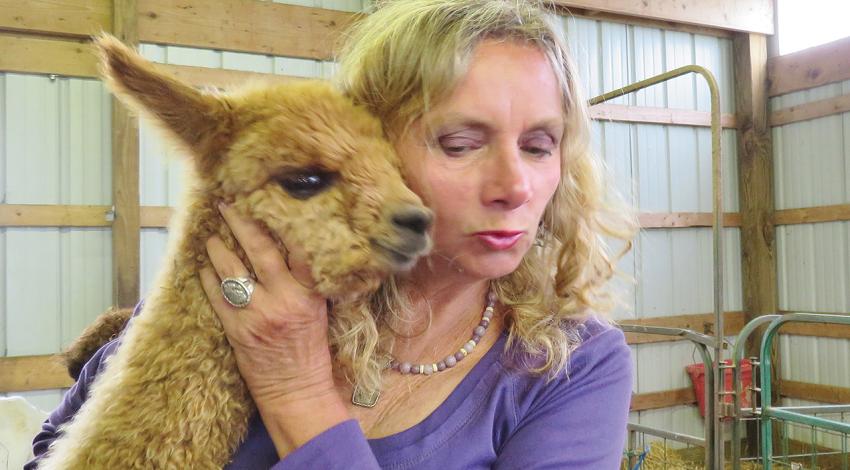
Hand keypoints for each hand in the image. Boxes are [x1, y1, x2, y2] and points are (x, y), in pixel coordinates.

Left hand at [199, 203, 349, 454]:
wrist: (296, 390)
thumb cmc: (310, 350)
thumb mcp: (319, 312)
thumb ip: (306, 283)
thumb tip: (291, 249)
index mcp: (309, 295)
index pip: (298, 249)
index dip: (283, 223)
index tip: (270, 201)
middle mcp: (284, 301)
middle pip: (261, 252)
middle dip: (242, 224)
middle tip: (228, 205)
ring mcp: (258, 316)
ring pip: (233, 273)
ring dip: (219, 250)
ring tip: (212, 237)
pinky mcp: (237, 332)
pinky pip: (217, 299)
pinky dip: (208, 281)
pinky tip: (204, 269)